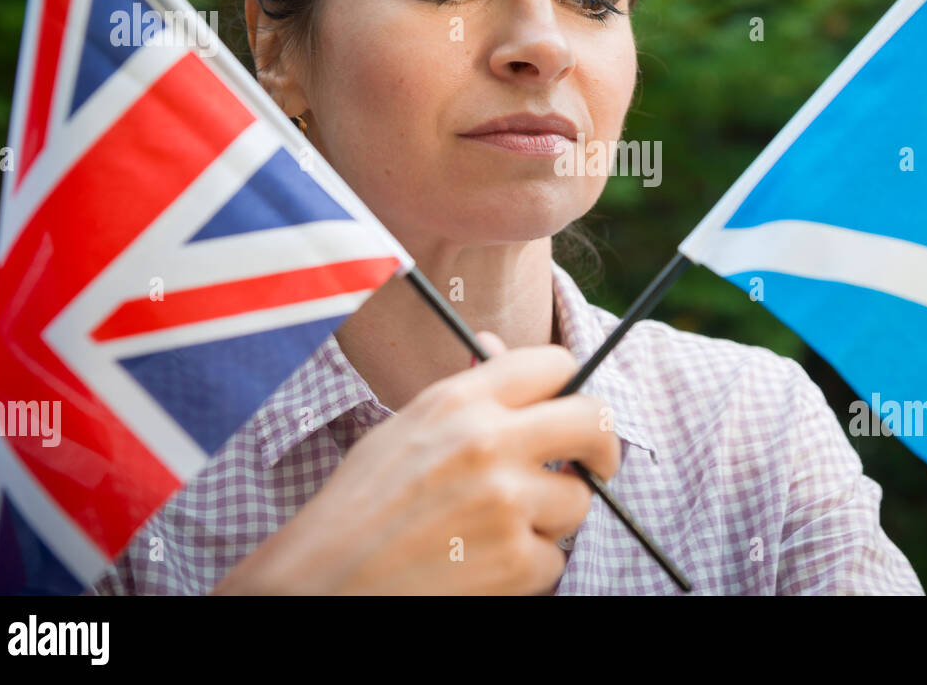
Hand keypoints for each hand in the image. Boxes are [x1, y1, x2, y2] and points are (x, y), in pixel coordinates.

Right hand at [212, 332, 619, 594]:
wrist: (323, 581)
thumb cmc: (360, 504)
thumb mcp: (405, 426)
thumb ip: (463, 392)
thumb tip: (496, 344)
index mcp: (460, 400)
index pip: (553, 364)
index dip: (570, 385)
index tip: (572, 408)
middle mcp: (489, 441)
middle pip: (593, 421)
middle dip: (603, 445)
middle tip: (597, 464)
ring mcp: (506, 501)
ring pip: (577, 500)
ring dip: (551, 518)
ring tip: (496, 528)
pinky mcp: (515, 560)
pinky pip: (554, 559)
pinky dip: (528, 568)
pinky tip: (481, 564)